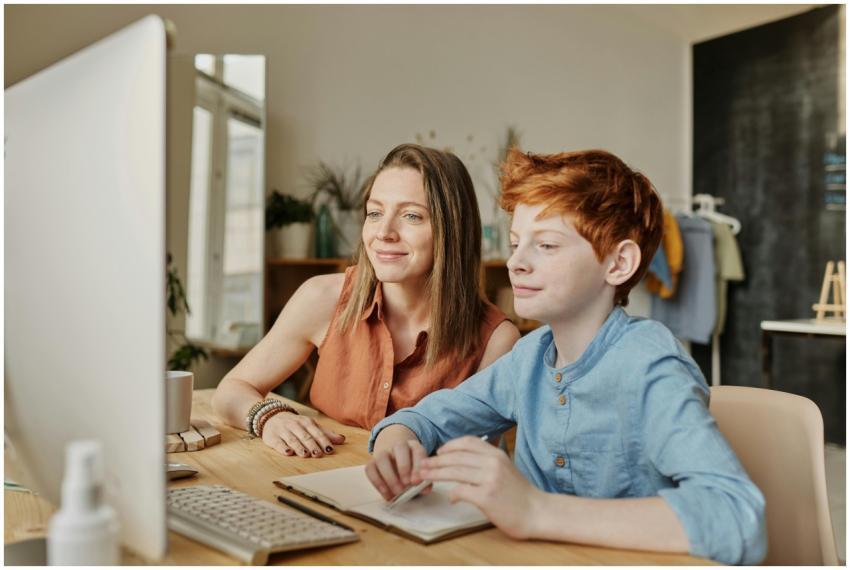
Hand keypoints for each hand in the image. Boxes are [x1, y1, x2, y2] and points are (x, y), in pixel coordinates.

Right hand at [261, 412, 344, 457]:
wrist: (272, 416)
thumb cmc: (296, 424)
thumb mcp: (311, 426)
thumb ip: (325, 433)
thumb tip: (342, 440)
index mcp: (306, 422)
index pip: (317, 432)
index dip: (323, 441)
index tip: (330, 450)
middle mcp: (295, 425)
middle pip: (305, 436)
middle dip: (312, 445)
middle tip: (318, 454)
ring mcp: (283, 430)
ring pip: (292, 439)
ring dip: (299, 447)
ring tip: (305, 455)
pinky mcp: (272, 436)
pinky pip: (278, 442)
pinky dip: (283, 448)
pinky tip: (288, 452)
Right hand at [365, 439, 430, 500]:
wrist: (395, 465)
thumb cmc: (411, 473)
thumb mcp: (419, 475)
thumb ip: (424, 482)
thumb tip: (426, 489)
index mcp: (414, 447)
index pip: (418, 450)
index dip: (417, 466)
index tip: (417, 482)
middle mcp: (398, 446)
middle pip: (399, 447)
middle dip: (403, 466)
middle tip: (407, 484)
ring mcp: (384, 453)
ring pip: (382, 457)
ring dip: (389, 476)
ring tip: (397, 491)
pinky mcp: (372, 463)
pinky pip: (370, 469)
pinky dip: (377, 482)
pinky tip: (386, 493)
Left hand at [418, 435, 542, 539]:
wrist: (537, 512)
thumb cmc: (520, 493)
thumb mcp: (504, 468)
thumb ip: (485, 462)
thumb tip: (460, 463)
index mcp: (496, 454)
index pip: (467, 442)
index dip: (449, 446)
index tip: (438, 452)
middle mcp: (492, 463)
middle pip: (456, 457)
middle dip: (436, 461)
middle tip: (422, 466)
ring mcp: (489, 479)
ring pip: (455, 472)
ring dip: (436, 474)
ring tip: (425, 477)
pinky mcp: (486, 497)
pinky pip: (461, 491)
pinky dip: (452, 494)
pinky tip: (450, 498)